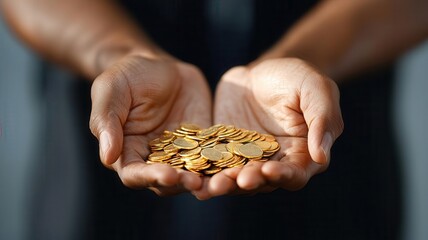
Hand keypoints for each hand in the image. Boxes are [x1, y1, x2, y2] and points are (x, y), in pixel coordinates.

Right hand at [89, 53, 211, 195]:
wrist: (160, 65)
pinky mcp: (204, 143)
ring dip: (205, 180)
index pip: (135, 174)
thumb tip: (107, 157)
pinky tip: (237, 164)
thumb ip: (107, 121)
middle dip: (181, 183)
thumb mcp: (112, 89)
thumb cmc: (128, 76)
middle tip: (195, 182)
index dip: (149, 177)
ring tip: (217, 180)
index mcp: (128, 151)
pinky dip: (224, 164)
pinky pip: (214, 157)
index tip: (167, 175)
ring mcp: (182, 153)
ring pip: (193, 174)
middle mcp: (155, 158)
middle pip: (167, 181)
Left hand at [193, 58, 343, 198]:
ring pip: (237, 179)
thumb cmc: (294, 78)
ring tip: (213, 185)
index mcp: (302, 154)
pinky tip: (194, 180)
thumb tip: (321, 157)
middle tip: (239, 179)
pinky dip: (206, 175)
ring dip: (227, 184)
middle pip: (263, 182)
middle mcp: (274, 163)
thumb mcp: (315, 88)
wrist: (258, 73)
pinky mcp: (224, 154)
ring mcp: (247, 161)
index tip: (269, 170)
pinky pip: (215, 167)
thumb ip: (323, 119)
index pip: (296, 173)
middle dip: (251, 182)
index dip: (284, 175)